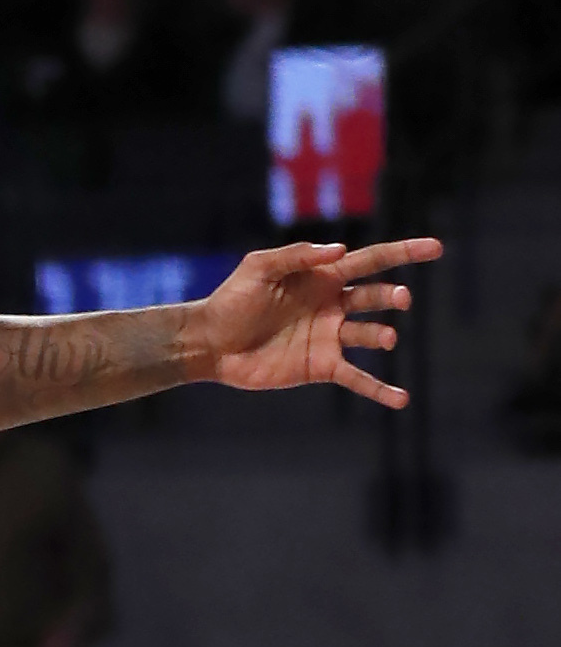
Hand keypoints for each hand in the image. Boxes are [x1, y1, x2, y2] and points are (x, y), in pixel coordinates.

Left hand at [193, 238, 440, 406]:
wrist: (211, 342)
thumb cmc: (231, 300)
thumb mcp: (258, 268)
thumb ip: (296, 257)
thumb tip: (340, 250)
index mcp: (320, 277)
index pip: (369, 261)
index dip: (402, 252)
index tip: (436, 247)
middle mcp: (332, 305)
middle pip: (375, 296)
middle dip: (391, 295)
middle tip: (400, 298)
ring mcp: (330, 337)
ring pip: (371, 334)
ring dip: (382, 334)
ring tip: (386, 337)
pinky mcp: (323, 366)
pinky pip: (359, 378)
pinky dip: (380, 389)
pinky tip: (402, 399)